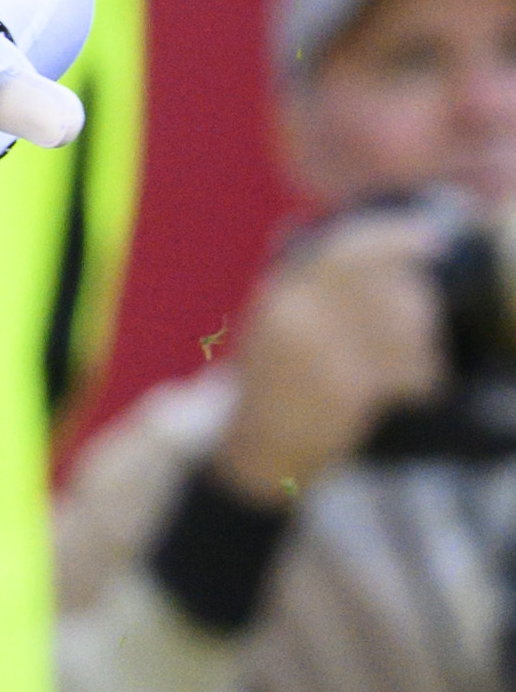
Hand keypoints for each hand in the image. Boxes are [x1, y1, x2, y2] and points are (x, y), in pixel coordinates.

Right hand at [212, 208, 447, 502]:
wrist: (260, 452)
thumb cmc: (281, 386)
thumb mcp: (282, 324)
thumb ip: (320, 288)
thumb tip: (391, 250)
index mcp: (279, 294)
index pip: (343, 251)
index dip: (393, 239)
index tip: (430, 239)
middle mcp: (292, 315)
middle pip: (378, 286)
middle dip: (413, 299)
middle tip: (426, 320)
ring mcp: (315, 352)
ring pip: (397, 325)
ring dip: (420, 342)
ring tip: (415, 364)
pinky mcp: (340, 390)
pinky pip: (400, 369)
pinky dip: (418, 377)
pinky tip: (415, 389)